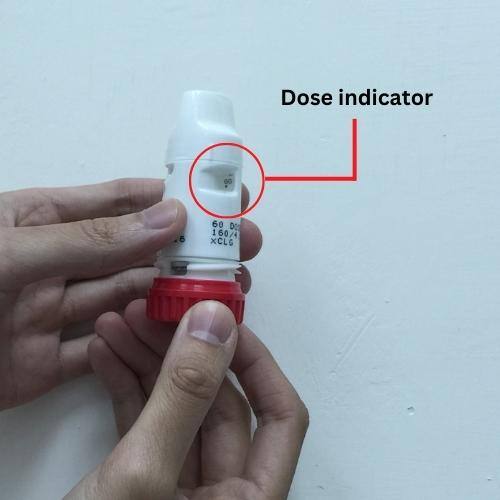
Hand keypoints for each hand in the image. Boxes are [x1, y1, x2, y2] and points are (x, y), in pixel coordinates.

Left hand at [0, 179, 260, 408]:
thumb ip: (90, 238)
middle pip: (137, 253)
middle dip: (191, 250)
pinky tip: (177, 334)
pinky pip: (108, 350)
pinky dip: (141, 343)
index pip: (121, 202)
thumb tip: (168, 218)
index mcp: (43, 221)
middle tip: (240, 247)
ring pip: (131, 301)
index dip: (172, 198)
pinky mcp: (52, 363)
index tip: (218, 198)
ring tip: (226, 290)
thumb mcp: (10, 250)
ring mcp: (56, 315)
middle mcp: (57, 265)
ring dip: (177, 295)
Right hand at [67, 300, 307, 499]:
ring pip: (177, 406)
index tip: (221, 322)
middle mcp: (222, 495)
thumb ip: (184, 395)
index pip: (279, 415)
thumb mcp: (144, 476)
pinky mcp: (142, 482)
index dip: (256, 362)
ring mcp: (179, 487)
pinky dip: (125, 385)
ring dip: (148, 360)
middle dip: (182, 351)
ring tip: (120, 321)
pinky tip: (108, 353)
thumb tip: (216, 322)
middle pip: (217, 402)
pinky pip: (143, 422)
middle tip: (155, 311)